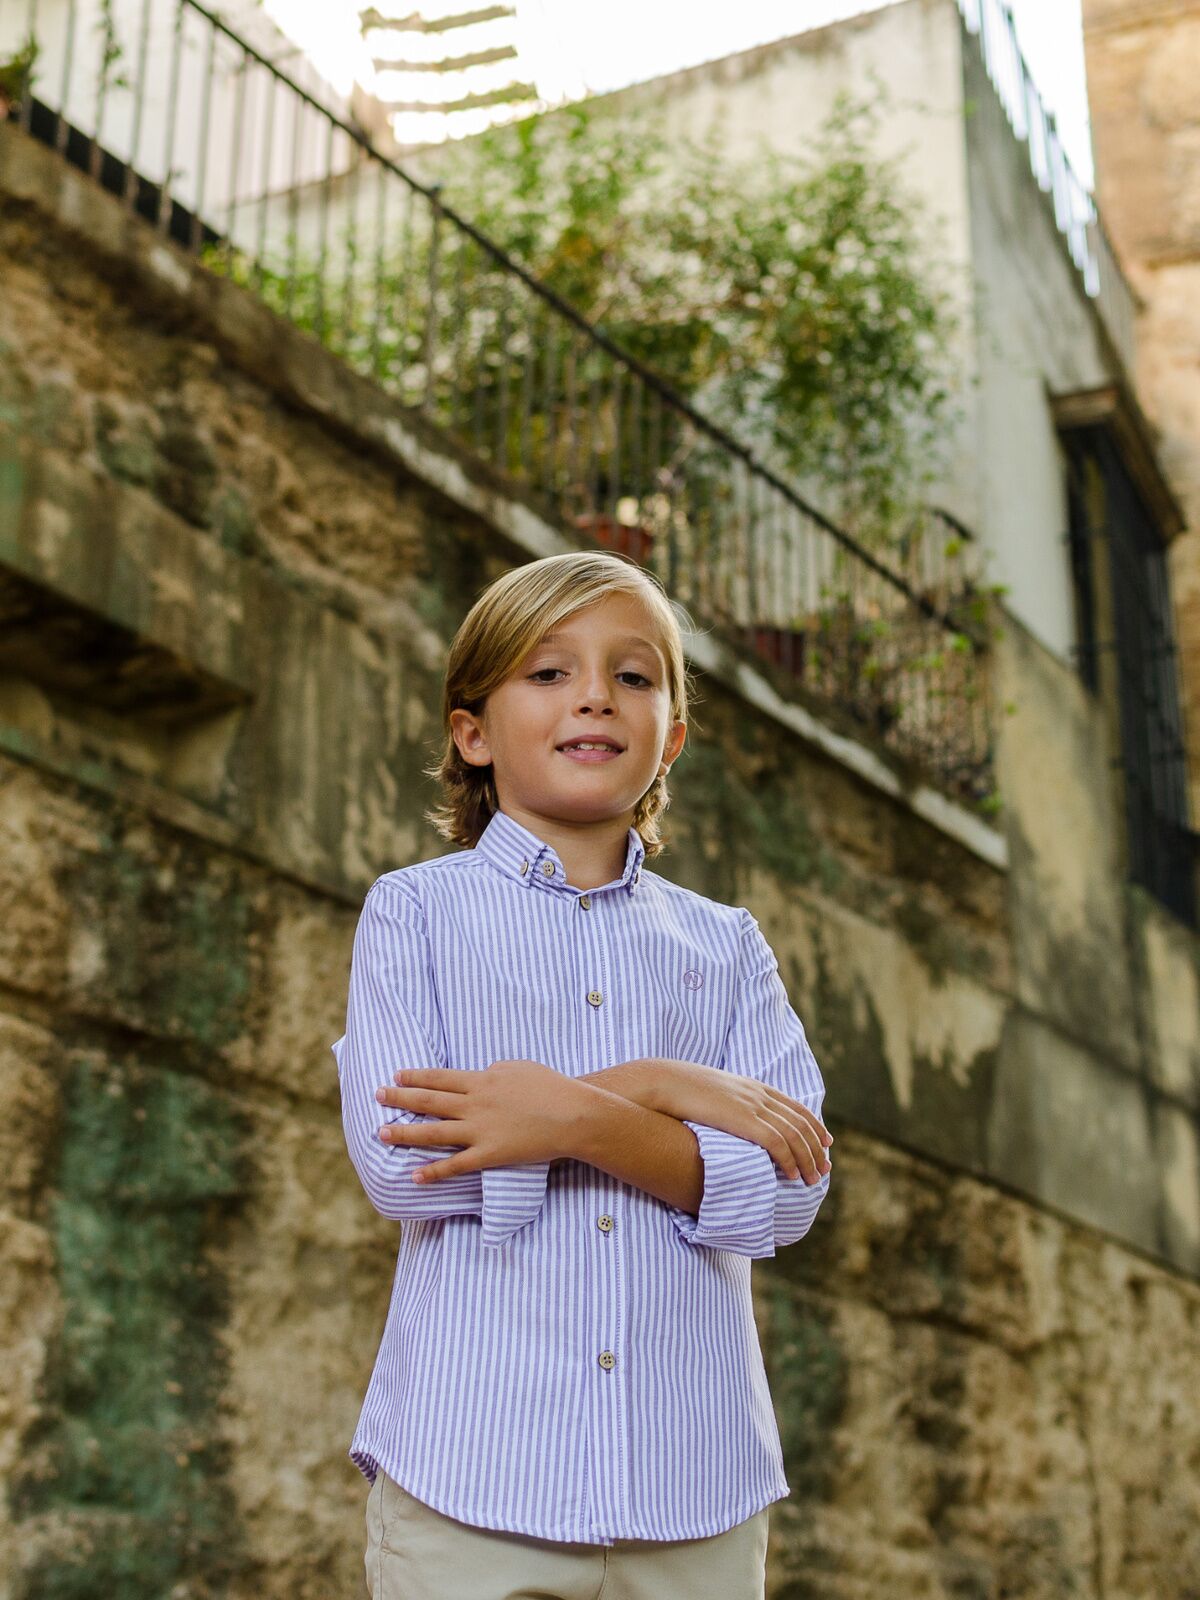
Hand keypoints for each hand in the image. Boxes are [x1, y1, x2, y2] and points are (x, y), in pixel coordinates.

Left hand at [374, 1059, 590, 1182]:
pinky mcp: (489, 1154)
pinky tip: (414, 1176)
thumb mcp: (518, 1067)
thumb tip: (480, 1073)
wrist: (573, 1115)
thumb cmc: (550, 1087)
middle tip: (377, 1096)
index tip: (395, 1076)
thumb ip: (494, 1070)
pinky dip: (433, 1171)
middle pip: (429, 1101)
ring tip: (381, 1134)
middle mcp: (474, 1104)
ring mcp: (480, 1130)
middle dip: (399, 1098)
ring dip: (405, 1133)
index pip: (439, 1077)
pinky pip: (455, 1164)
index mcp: (481, 1080)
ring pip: (434, 1132)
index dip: (415, 1077)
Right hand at [623, 1058, 831, 1184]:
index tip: (826, 1142)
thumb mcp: (713, 1093)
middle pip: (801, 1122)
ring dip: (808, 1159)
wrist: (665, 1081)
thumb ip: (729, 1105)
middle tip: (825, 1168)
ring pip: (794, 1135)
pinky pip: (777, 1143)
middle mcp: (759, 1094)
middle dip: (817, 1147)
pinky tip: (793, 1175)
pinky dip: (790, 1160)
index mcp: (754, 1086)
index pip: (796, 1107)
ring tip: (813, 1179)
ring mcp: (752, 1106)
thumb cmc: (681, 1090)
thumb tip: (731, 1121)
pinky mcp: (744, 1120)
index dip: (814, 1125)